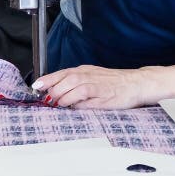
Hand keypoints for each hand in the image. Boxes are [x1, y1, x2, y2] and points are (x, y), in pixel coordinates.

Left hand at [31, 65, 151, 109]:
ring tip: (57, 102)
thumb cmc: (116, 84)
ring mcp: (96, 82)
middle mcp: (89, 74)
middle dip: (53, 87)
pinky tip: (72, 105)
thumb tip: (61, 97)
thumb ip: (78, 88)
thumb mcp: (94, 81)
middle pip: (65, 77)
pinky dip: (76, 99)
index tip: (37, 85)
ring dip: (62, 94)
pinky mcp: (104, 92)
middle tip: (47, 97)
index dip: (48, 78)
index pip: (63, 72)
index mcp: (85, 70)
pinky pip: (86, 93)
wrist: (137, 83)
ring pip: (73, 83)